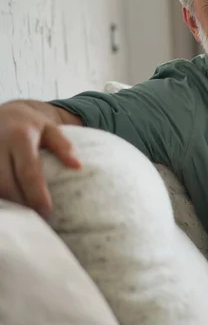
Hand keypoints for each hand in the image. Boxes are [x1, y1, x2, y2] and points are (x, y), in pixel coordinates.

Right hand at [0, 101, 80, 216]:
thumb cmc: (32, 124)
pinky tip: (13, 204)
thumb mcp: (51, 128)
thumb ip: (64, 146)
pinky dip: (2, 196)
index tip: (47, 211)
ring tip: (27, 213)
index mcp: (20, 138)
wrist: (5, 113)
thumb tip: (78, 166)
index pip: (28, 171)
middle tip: (38, 217)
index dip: (36, 194)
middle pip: (7, 184)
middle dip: (22, 203)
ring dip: (10, 202)